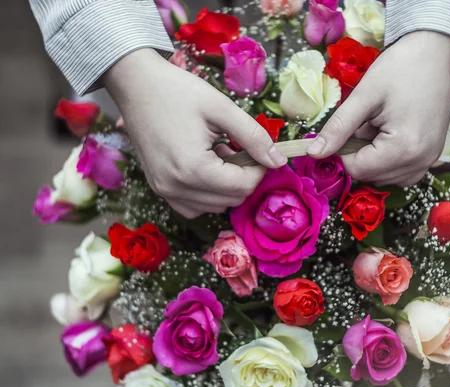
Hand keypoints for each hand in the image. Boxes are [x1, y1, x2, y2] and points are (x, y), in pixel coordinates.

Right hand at [103, 49, 287, 217]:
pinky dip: (208, 193)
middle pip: (231, 200)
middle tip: (238, 147)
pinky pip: (193, 206)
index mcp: (193, 168)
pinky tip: (206, 166)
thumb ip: (253, 136)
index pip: (243, 187)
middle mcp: (176, 187)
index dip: (259, 169)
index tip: (258, 148)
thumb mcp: (222, 108)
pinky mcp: (159, 188)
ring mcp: (164, 191)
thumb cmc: (177, 91)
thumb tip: (278, 161)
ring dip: (226, 185)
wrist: (136, 84)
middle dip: (244, 176)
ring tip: (220, 153)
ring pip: (214, 206)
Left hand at [307, 31, 449, 185]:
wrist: (437, 51)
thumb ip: (337, 128)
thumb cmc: (401, 68)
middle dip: (358, 153)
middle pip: (371, 175)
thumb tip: (312, 153)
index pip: (357, 169)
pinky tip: (389, 133)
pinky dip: (388, 159)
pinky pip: (401, 171)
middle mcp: (420, 161)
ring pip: (384, 176)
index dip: (341, 152)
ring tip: (379, 124)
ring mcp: (429, 160)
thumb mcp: (364, 96)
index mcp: (404, 148)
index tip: (340, 129)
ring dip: (373, 157)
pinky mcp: (432, 155)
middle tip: (364, 121)